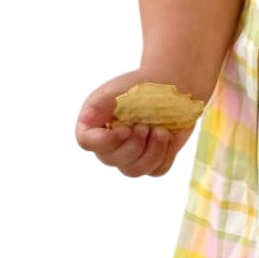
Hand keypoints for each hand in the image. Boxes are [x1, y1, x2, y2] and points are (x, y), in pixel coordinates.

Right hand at [75, 68, 198, 177]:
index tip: (125, 129)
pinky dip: (165, 154)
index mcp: (96, 125)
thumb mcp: (117, 90)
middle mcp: (110, 144)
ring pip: (134, 170)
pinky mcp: (153, 159)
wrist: (171, 86)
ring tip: (161, 132)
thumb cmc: (141, 87)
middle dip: (133, 144)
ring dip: (151, 152)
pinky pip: (157, 170)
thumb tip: (87, 119)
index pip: (88, 142)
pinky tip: (168, 137)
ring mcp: (131, 155)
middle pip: (112, 160)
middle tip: (146, 126)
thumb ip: (99, 105)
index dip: (106, 141)